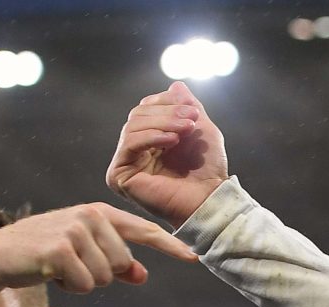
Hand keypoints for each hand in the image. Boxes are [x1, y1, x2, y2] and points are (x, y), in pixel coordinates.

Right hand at [0, 203, 193, 294]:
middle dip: (102, 274)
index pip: (143, 231)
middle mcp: (90, 216)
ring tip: (59, 267)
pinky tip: (51, 273)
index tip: (195, 257)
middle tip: (72, 265)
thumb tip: (142, 275)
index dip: (169, 246)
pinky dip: (71, 287)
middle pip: (123, 264)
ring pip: (106, 277)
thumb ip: (115, 264)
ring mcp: (75, 231)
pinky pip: (87, 284)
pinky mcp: (61, 249)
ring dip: (84, 281)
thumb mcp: (83, 255)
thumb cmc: (44, 254)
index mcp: (99, 213)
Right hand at [107, 82, 230, 226]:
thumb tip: (176, 84)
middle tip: (192, 118)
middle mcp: (134, 150)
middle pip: (138, 115)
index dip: (167, 103)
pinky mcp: (119, 175)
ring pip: (133, 126)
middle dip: (167, 113)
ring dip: (163, 123)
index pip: (147, 108)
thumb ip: (187, 106)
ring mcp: (125, 162)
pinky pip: (130, 144)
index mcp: (149, 139)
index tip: (193, 110)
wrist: (210, 200)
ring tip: (186, 129)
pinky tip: (172, 141)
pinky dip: (152, 137)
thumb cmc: (208, 170)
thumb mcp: (200, 130)